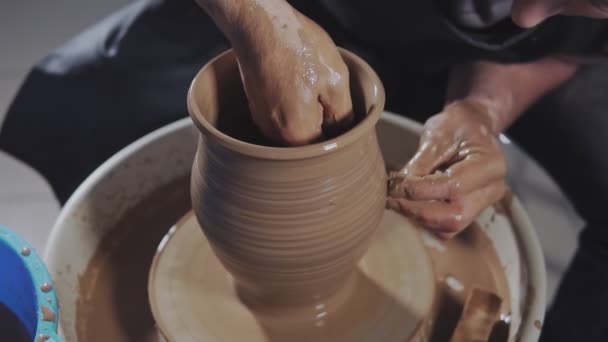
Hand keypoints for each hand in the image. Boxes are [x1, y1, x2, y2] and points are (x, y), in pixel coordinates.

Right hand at [229, 3, 352, 144]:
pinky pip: (283, 116)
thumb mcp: (335, 79)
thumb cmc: (296, 46)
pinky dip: (293, 104)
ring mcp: (262, 121)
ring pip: (296, 128)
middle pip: (310, 142)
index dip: (339, 132)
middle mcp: (274, 135)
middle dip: (323, 123)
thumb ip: (344, 115)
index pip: (327, 149)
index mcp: (296, 133)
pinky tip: (296, 81)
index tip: (341, 112)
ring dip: (308, 113)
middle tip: (326, 91)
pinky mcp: (257, 108)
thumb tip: (346, 134)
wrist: (258, 23)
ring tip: (310, 83)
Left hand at [387, 99, 506, 238]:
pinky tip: (409, 204)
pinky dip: (425, 219)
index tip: (395, 186)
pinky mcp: (470, 210)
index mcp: (490, 165)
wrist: (472, 125)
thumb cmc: (457, 126)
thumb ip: (419, 165)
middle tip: (392, 200)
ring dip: (418, 217)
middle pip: (454, 216)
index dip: (419, 191)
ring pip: (449, 226)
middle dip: (418, 211)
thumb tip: (396, 188)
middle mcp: (492, 189)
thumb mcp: (437, 136)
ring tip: (396, 201)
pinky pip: (446, 226)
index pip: (452, 187)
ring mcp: (482, 203)